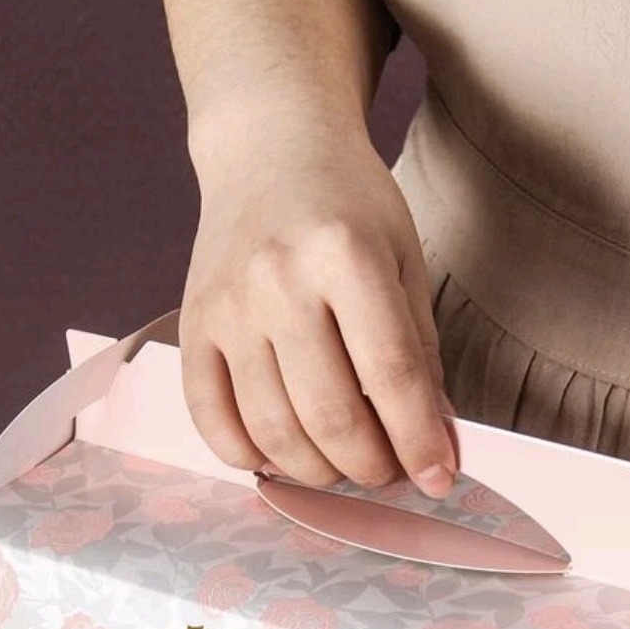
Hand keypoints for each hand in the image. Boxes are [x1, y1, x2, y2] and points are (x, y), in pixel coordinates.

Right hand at [179, 121, 455, 496]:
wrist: (270, 149)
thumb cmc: (350, 205)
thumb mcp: (404, 260)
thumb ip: (419, 351)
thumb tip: (433, 440)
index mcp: (347, 256)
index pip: (391, 375)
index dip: (419, 440)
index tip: (438, 479)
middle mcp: (280, 280)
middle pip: (331, 414)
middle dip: (371, 466)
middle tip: (389, 472)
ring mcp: (228, 305)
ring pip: (273, 428)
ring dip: (317, 471)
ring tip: (344, 466)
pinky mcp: (191, 323)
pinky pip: (210, 417)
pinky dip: (249, 455)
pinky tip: (281, 455)